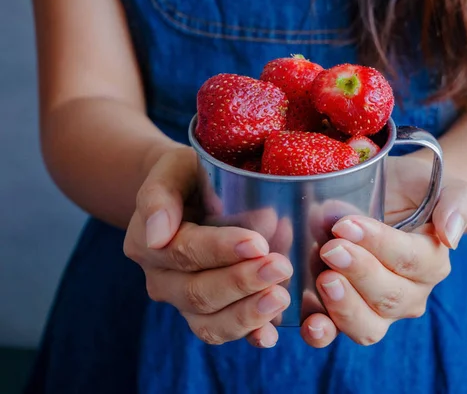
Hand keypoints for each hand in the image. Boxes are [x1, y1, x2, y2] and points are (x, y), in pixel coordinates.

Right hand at [124, 147, 293, 347]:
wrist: (190, 194)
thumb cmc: (186, 176)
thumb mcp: (171, 169)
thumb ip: (159, 195)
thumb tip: (157, 235)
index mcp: (148, 244)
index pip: (184, 251)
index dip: (220, 250)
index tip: (257, 243)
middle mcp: (162, 280)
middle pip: (198, 292)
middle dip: (241, 282)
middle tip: (280, 267)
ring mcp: (183, 303)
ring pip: (209, 323)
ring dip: (247, 314)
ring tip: (281, 296)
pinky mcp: (208, 314)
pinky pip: (223, 333)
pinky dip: (247, 335)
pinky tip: (269, 334)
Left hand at [298, 156, 466, 346]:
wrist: (382, 195)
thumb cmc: (410, 189)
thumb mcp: (438, 183)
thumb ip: (456, 202)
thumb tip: (452, 237)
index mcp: (432, 263)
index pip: (411, 261)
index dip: (380, 245)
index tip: (348, 225)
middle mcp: (409, 294)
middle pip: (390, 296)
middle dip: (359, 272)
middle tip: (331, 248)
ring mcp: (378, 310)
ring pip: (369, 325)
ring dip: (345, 306)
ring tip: (324, 279)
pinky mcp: (345, 315)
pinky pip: (338, 334)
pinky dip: (324, 333)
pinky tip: (311, 323)